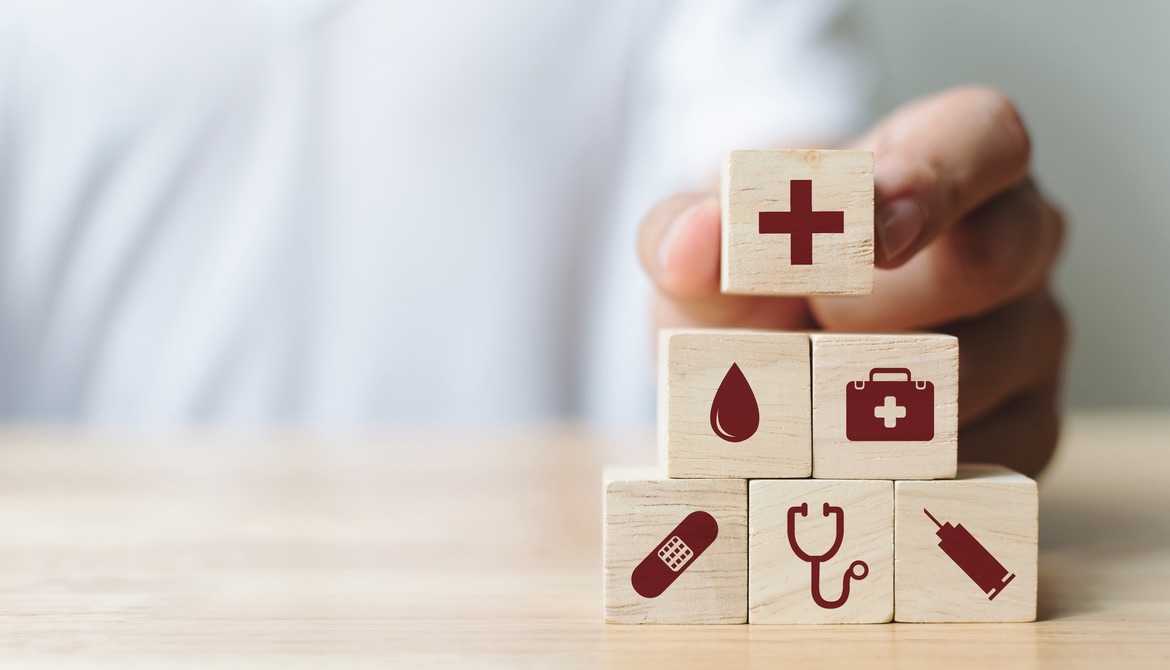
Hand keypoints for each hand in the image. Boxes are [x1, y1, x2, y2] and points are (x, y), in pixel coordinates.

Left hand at [637, 87, 1066, 476]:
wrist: (762, 354)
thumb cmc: (754, 273)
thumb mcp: (706, 245)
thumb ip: (687, 233)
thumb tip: (693, 241)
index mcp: (952, 156)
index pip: (983, 138)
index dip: (932, 181)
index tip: (865, 235)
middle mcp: (1014, 239)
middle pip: (989, 261)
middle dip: (874, 306)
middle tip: (803, 327)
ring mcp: (1032, 335)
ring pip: (982, 370)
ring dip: (871, 394)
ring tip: (803, 391)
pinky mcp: (1031, 423)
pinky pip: (983, 452)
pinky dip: (897, 462)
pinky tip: (841, 451)